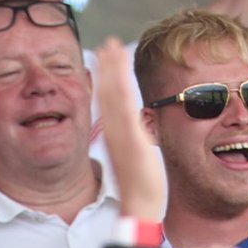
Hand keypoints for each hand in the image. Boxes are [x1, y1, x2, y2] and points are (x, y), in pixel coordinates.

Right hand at [97, 38, 164, 220]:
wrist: (140, 204)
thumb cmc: (141, 185)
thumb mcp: (137, 155)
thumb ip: (135, 138)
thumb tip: (139, 129)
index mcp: (117, 135)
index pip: (109, 100)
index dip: (107, 77)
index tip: (107, 57)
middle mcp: (115, 131)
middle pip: (107, 92)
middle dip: (107, 66)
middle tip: (106, 43)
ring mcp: (121, 135)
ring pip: (112, 96)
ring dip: (110, 70)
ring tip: (110, 47)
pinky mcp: (131, 140)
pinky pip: (122, 110)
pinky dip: (117, 90)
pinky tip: (116, 74)